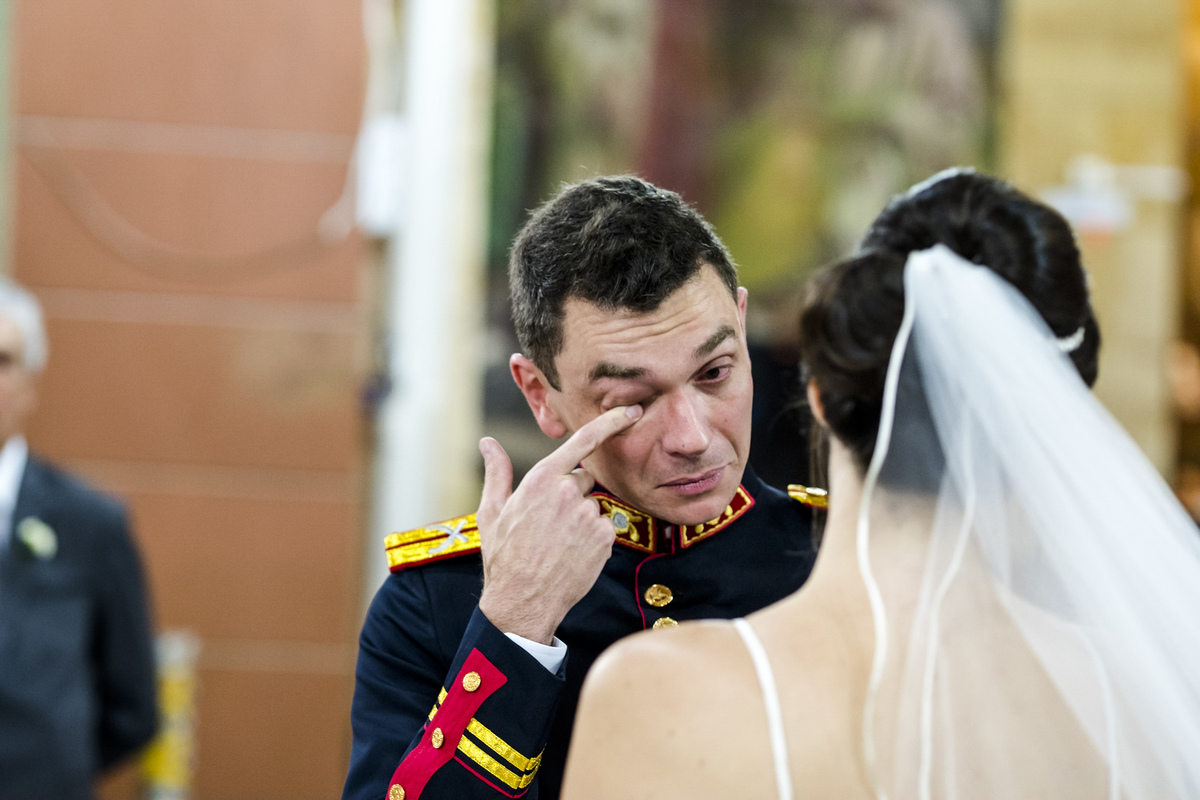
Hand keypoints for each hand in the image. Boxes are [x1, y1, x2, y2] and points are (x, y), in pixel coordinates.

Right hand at [475, 405, 643, 644]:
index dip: (611, 422)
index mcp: (542, 479)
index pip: (583, 441)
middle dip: (572, 494)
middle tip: (549, 523)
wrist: (522, 601)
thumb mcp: (491, 512)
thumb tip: (488, 443)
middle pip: (584, 480)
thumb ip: (497, 472)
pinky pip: (603, 529)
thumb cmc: (503, 556)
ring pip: (593, 507)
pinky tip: (571, 554)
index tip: (632, 411)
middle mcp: (569, 492)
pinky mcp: (604, 539)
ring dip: (581, 520)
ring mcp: (589, 516)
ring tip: (557, 544)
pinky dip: (592, 540)